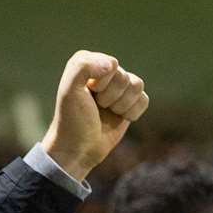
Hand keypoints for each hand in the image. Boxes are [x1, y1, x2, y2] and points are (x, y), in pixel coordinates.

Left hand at [40, 51, 148, 182]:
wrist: (78, 149)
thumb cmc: (72, 120)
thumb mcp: (68, 90)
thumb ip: (82, 67)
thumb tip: (112, 64)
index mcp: (87, 63)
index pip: (111, 65)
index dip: (101, 83)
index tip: (86, 95)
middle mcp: (103, 72)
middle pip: (124, 77)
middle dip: (110, 96)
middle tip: (95, 107)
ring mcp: (117, 88)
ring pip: (137, 86)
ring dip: (121, 104)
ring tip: (105, 112)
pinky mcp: (129, 103)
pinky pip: (144, 100)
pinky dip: (132, 112)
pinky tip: (118, 117)